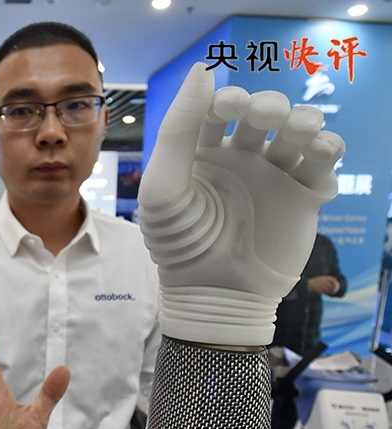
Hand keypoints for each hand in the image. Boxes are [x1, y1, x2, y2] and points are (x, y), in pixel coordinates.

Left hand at [138, 63, 344, 345]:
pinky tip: (319, 151)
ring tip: (299, 129)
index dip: (227, 98)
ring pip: (298, 132)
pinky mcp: (304, 197)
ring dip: (303, 120)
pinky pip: (323, 163)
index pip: (220, 108)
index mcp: (204, 153)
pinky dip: (328, 150)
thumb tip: (202, 69)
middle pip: (263, 114)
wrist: (212, 294)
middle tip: (265, 115)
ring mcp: (274, 177)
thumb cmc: (179, 244)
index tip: (229, 105)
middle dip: (267, 105)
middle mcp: (241, 160)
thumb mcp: (165, 185)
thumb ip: (178, 128)